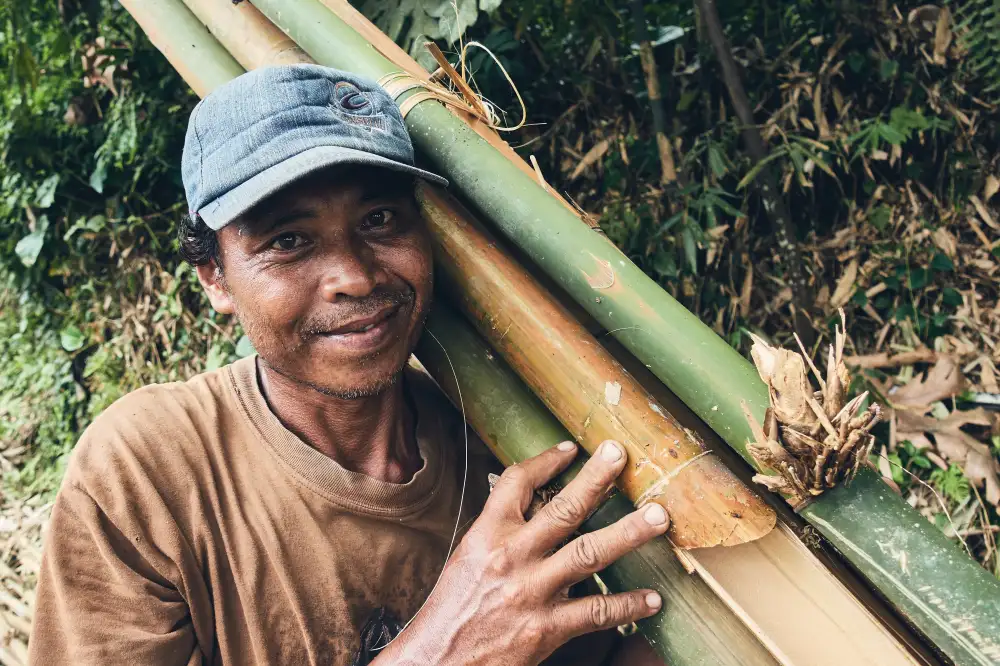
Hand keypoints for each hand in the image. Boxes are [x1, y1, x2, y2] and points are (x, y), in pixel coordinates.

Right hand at [374, 440, 669, 665]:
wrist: (438, 659)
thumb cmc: (453, 609)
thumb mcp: (469, 557)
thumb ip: (502, 531)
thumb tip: (535, 507)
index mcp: (488, 534)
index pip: (518, 482)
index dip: (546, 461)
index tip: (570, 449)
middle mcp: (513, 556)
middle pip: (564, 508)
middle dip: (596, 479)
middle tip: (621, 454)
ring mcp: (533, 592)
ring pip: (590, 553)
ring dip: (629, 533)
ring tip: (659, 516)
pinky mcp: (547, 628)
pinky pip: (597, 613)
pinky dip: (628, 605)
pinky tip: (652, 599)